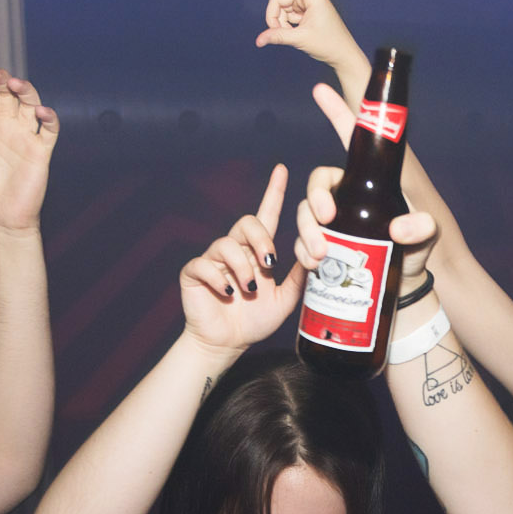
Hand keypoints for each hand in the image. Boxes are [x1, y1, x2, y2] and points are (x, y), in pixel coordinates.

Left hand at [0, 59, 58, 231]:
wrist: (1, 221)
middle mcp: (5, 129)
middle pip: (7, 95)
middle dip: (2, 80)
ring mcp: (24, 138)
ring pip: (29, 104)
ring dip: (25, 91)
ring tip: (15, 85)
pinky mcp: (41, 152)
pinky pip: (50, 129)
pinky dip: (49, 117)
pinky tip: (40, 111)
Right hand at [181, 164, 305, 352]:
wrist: (228, 343)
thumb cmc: (255, 320)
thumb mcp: (285, 298)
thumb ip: (299, 277)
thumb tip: (318, 255)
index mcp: (256, 252)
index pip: (266, 215)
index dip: (273, 192)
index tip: (283, 169)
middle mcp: (235, 250)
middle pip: (247, 222)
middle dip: (261, 240)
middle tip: (269, 264)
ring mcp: (213, 260)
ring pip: (226, 243)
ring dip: (241, 267)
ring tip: (248, 289)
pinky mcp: (194, 273)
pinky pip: (204, 263)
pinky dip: (219, 278)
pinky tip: (228, 293)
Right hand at [254, 0, 369, 77]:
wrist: (341, 53)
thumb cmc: (328, 43)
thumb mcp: (300, 39)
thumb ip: (278, 36)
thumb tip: (259, 40)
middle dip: (275, 17)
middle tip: (280, 34)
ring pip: (280, 7)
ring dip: (281, 22)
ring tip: (293, 35)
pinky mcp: (304, 7)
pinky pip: (286, 12)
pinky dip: (286, 23)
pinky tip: (296, 32)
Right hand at [295, 86, 436, 283]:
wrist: (407, 286)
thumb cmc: (420, 252)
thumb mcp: (428, 237)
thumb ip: (422, 229)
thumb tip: (402, 227)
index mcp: (373, 178)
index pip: (351, 139)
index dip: (336, 112)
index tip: (320, 89)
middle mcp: (351, 194)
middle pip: (317, 183)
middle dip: (315, 199)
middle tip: (327, 219)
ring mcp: (336, 220)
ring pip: (306, 213)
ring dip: (306, 230)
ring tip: (320, 253)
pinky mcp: (326, 244)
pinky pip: (303, 240)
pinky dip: (303, 250)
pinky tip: (313, 263)